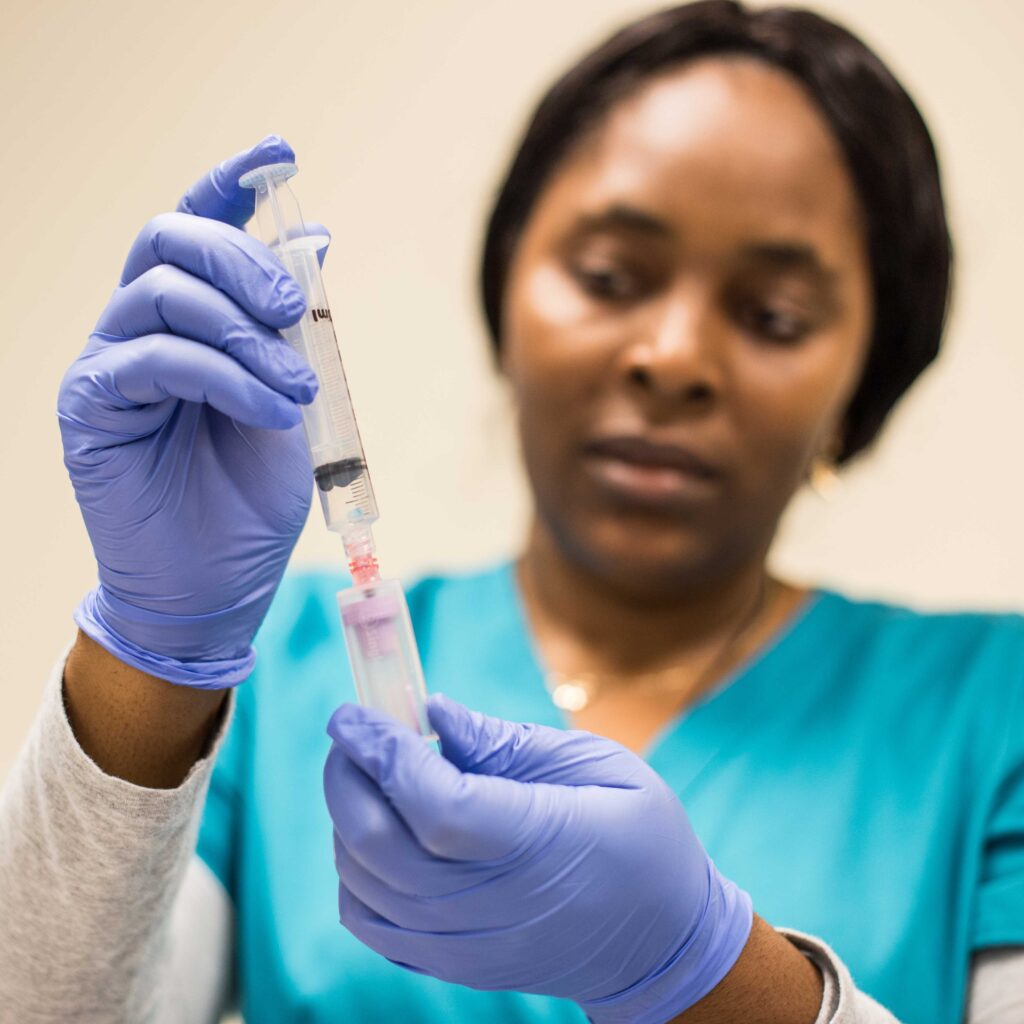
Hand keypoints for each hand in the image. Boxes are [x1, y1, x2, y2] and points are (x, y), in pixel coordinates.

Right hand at [59, 135, 318, 687]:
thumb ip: (290, 326)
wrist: (217, 583)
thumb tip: (314, 239)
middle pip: (170, 239)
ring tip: (294, 388)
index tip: (280, 154)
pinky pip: (153, 357)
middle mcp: (141, 327)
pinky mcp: (91, 404)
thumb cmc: (250, 497)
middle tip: (291, 305)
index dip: (230, 183)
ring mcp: (111, 362)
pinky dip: (221, 373)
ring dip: (243, 330)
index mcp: (191, 321)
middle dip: (239, 257)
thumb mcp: (288, 398)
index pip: (197, 227)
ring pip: (161, 291)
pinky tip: (266, 408)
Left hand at [323, 697, 752, 1022]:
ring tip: (371, 773)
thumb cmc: (641, 837)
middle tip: (351, 732)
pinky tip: (379, 832)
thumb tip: (432, 711)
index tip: (353, 712)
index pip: (434, 805)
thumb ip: (509, 741)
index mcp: (539, 842)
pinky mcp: (451, 967)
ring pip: (361, 883)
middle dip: (345, 776)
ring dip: (346, 817)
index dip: (383, 753)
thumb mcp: (600, 764)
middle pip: (378, 846)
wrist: (662, 945)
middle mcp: (492, 904)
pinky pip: (368, 922)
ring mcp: (465, 946)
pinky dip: (352, 871)